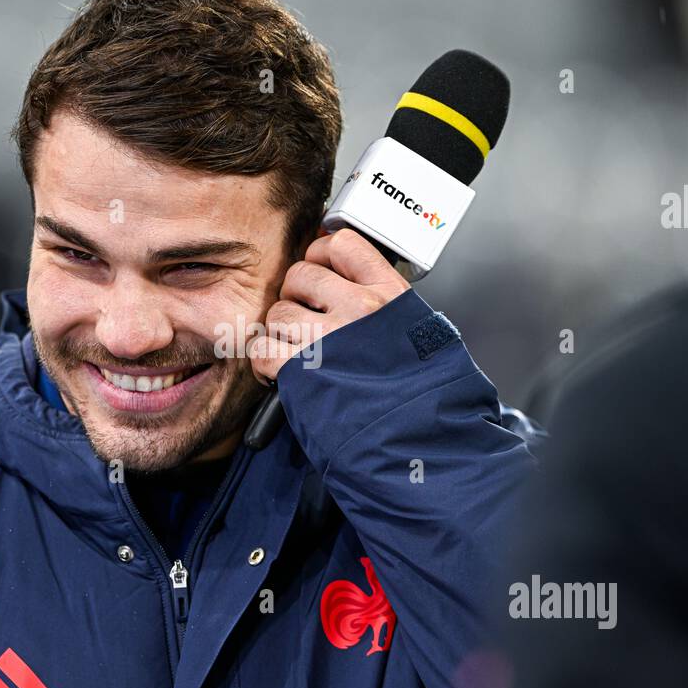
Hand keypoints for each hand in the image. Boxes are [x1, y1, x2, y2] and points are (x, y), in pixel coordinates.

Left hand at [249, 227, 411, 384]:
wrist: (420, 441)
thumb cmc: (424, 396)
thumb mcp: (420, 333)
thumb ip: (384, 306)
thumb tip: (347, 287)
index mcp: (388, 295)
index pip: (340, 245)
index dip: (320, 256)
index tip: (318, 272)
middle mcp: (359, 309)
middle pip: (299, 276)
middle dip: (295, 298)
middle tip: (307, 323)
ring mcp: (329, 338)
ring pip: (278, 313)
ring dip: (281, 334)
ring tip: (300, 355)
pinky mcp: (302, 370)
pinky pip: (263, 348)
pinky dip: (265, 363)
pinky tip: (281, 375)